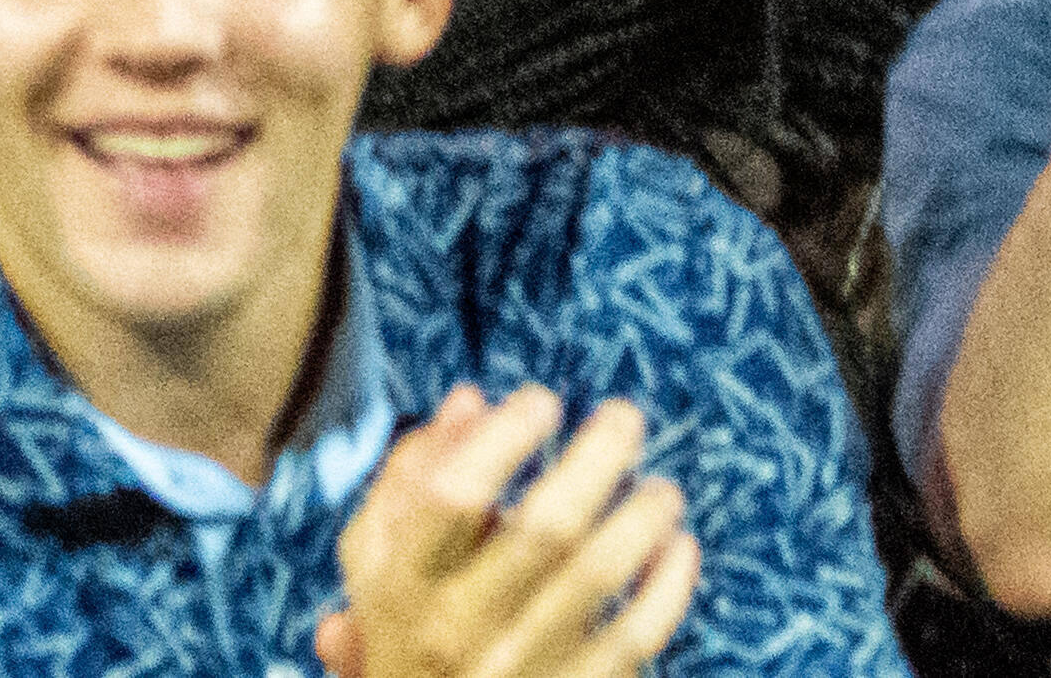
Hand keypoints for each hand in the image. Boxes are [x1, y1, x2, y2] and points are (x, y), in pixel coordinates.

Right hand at [319, 390, 696, 677]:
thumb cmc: (405, 633)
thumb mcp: (373, 562)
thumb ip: (407, 478)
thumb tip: (472, 399)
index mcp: (401, 583)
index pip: (453, 495)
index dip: (504, 438)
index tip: (542, 400)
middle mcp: (458, 628)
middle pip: (543, 528)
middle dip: (595, 459)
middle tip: (625, 417)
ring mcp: (520, 668)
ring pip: (598, 576)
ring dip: (641, 518)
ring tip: (662, 488)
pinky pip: (637, 637)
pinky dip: (667, 587)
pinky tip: (678, 547)